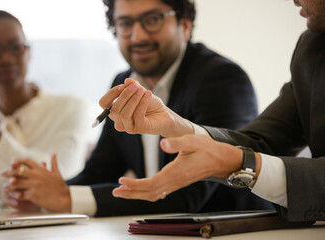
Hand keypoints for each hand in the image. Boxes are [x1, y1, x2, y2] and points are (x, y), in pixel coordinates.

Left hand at [1, 154, 70, 212]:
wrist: (64, 199)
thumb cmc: (60, 187)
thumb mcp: (57, 173)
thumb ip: (54, 163)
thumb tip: (54, 154)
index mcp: (41, 169)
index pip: (26, 161)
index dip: (17, 160)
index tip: (12, 161)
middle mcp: (36, 175)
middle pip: (18, 171)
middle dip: (8, 171)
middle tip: (2, 173)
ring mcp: (34, 185)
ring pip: (16, 182)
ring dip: (9, 184)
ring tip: (4, 185)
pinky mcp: (33, 195)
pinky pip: (19, 194)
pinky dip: (14, 194)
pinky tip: (11, 195)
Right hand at [99, 78, 193, 136]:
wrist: (164, 114)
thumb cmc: (149, 104)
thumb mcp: (140, 91)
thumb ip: (133, 86)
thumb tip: (127, 81)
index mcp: (115, 111)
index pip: (103, 103)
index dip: (111, 93)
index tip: (123, 85)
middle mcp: (119, 121)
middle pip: (114, 108)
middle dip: (125, 94)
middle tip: (136, 85)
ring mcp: (128, 127)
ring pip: (124, 114)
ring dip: (134, 99)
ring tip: (143, 90)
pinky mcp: (140, 129)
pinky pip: (137, 115)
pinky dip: (143, 103)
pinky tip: (149, 94)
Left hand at [112, 134, 243, 201]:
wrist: (220, 159)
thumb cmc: (206, 149)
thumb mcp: (192, 141)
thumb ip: (177, 143)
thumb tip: (163, 144)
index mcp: (176, 173)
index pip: (151, 184)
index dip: (135, 185)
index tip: (122, 182)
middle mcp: (175, 181)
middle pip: (149, 193)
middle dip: (132, 193)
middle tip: (115, 191)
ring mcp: (176, 184)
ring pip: (153, 194)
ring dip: (137, 194)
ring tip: (123, 191)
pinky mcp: (177, 182)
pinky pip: (159, 191)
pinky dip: (146, 192)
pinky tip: (139, 188)